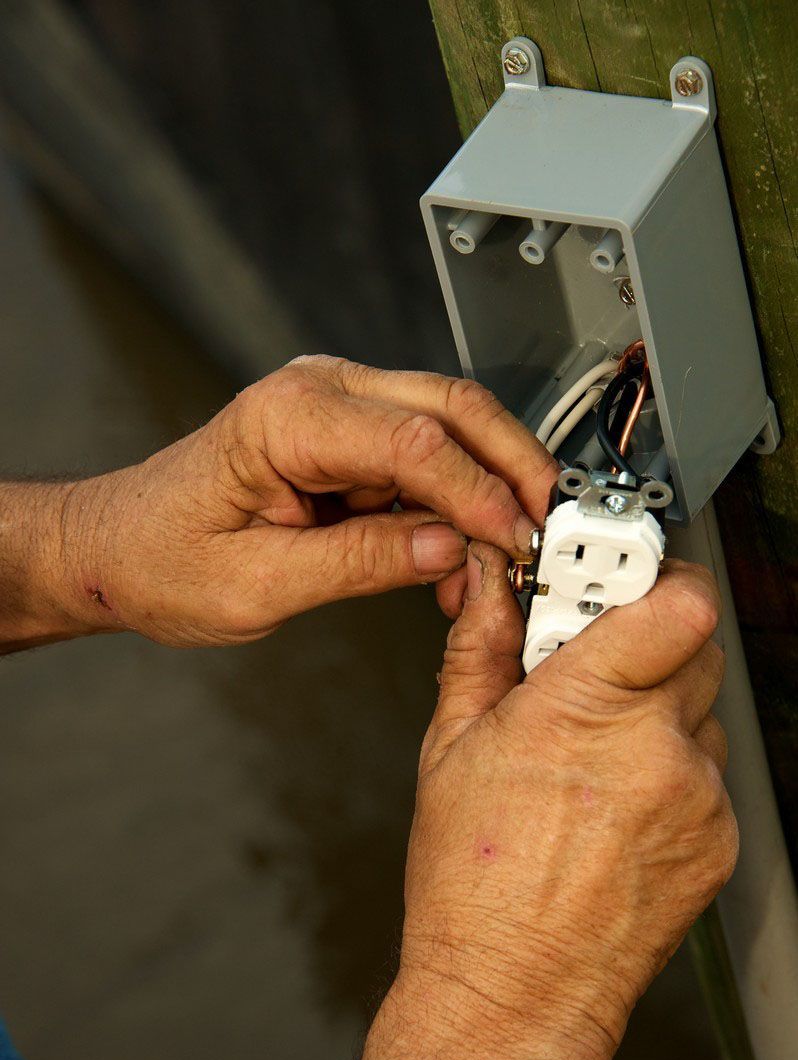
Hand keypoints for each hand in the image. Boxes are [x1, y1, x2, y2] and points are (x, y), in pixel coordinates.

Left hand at [52, 356, 554, 645]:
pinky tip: (463, 552)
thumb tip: (446, 549)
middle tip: (551, 527)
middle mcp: (317, 393)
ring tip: (505, 556)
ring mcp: (335, 409)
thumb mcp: (257, 585)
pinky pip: (423, 459)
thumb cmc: (161, 560)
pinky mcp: (346, 439)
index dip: (479, 493)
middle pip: (451, 406)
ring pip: (449, 427)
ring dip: (490, 486)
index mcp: (285, 418)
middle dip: (513, 466)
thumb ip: (358, 563)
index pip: (413, 439)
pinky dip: (457, 502)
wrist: (118, 548)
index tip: (517, 540)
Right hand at [308, 544, 734, 1059]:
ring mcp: (696, 798)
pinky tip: (613, 796)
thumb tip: (488, 585)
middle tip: (587, 655)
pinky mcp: (717, 838)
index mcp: (582, 711)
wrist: (512, 993)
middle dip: (641, 633)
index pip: (672, 600)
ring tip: (592, 740)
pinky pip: (708, 766)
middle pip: (692, 638)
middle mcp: (655, 750)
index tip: (613, 572)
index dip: (648, 575)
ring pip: (701, 702)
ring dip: (656, 699)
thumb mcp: (453, 746)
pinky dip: (669, 762)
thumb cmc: (472, 885)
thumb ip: (482, 646)